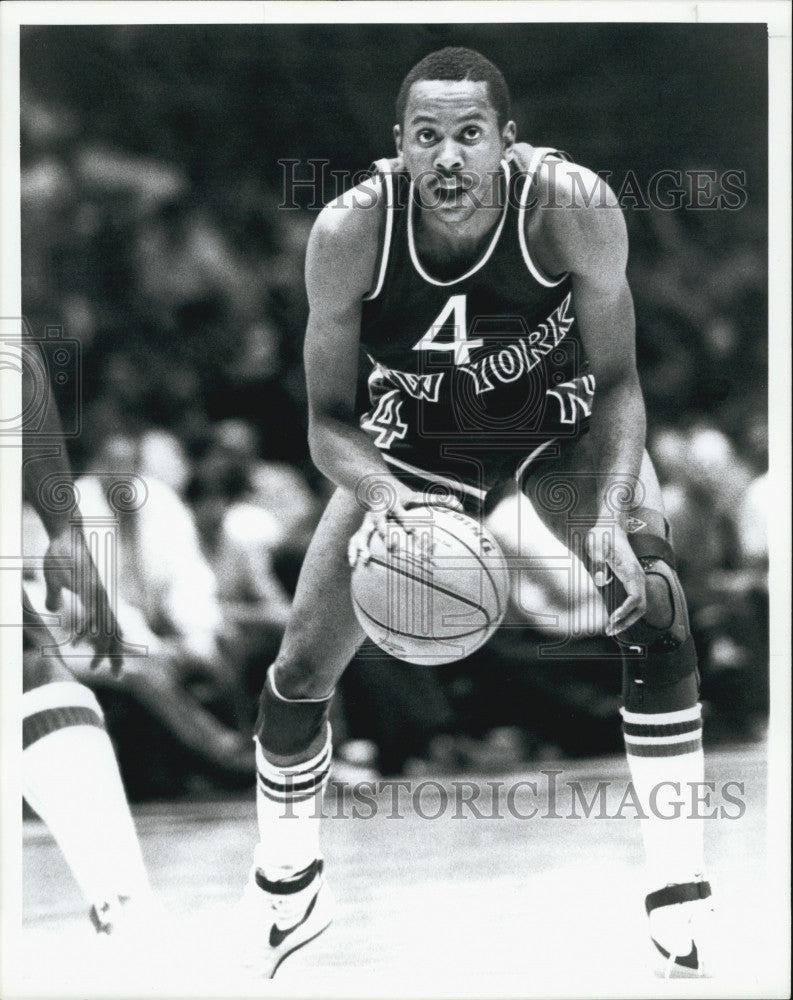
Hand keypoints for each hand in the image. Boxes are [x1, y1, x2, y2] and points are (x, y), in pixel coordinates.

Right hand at [44, 526, 124, 672]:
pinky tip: (82, 640)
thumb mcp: (55, 581)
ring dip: (102, 647)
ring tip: (97, 666)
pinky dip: (87, 627)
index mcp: (97, 599)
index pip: (110, 628)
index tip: (109, 667)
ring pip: (105, 625)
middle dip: (115, 655)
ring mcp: (96, 592)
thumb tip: (53, 609)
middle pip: (113, 631)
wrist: (64, 532)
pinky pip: (90, 612)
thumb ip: (55, 597)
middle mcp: (100, 598)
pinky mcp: (88, 586)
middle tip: (119, 676)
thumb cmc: (60, 555)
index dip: (112, 648)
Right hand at [347, 490, 462, 568]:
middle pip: (380, 523)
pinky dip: (353, 552)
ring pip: (362, 532)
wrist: (375, 485)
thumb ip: (439, 501)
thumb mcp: (418, 496)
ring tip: (364, 560)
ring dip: (362, 546)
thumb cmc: (402, 495)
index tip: (413, 533)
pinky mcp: (361, 529)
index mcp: (393, 505)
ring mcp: (367, 521)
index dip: (407, 523)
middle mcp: (379, 512)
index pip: (401, 514)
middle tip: (391, 548)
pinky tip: (353, 566)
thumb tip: (461, 507)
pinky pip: (354, 541)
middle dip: (384, 534)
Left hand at [585, 520, 646, 636]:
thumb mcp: (595, 546)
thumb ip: (598, 563)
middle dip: (627, 621)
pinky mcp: (632, 579)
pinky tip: (615, 618)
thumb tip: (601, 581)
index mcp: (631, 570)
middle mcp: (638, 576)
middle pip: (641, 607)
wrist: (610, 525)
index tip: (613, 619)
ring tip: (611, 629)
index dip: (626, 611)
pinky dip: (628, 612)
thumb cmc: (602, 535)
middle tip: (609, 631)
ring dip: (628, 619)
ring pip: (640, 606)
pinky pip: (635, 600)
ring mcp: (637, 578)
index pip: (636, 598)